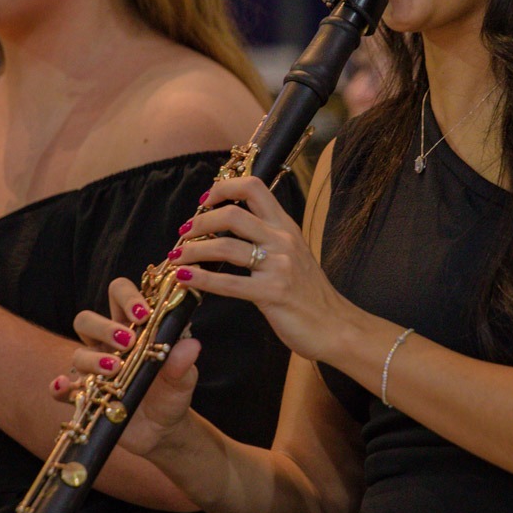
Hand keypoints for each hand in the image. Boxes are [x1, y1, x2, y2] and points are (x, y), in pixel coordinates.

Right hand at [50, 276, 200, 460]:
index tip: (143, 314)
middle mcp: (107, 344)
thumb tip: (191, 344)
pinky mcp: (84, 396)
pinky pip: (62, 389)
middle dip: (104, 327)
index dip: (127, 297)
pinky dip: (59, 387)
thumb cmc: (172, 395)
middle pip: (87, 319)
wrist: (163, 430)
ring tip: (115, 370)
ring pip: (77, 353)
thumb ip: (184, 363)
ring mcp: (93, 370)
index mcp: (132, 327)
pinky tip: (65, 388)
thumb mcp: (183, 380)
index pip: (119, 294)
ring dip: (93, 358)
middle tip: (128, 342)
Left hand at [170, 174, 348, 361]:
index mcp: (286, 226)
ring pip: (225, 247)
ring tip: (176, 257)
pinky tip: (185, 279)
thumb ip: (267, 238)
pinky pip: (229, 283)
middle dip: (200, 222)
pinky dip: (201, 279)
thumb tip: (230, 228)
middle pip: (233, 214)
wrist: (336, 326)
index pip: (253, 187)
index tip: (205, 201)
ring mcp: (279, 266)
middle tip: (184, 234)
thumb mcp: (292, 255)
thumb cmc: (311, 294)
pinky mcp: (273, 293)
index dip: (224, 188)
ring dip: (193, 251)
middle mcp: (282, 240)